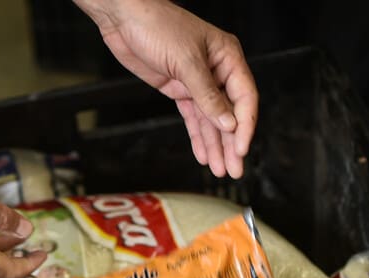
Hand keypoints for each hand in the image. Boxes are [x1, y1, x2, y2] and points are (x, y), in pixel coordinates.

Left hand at [74, 0, 257, 177]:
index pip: (244, 97)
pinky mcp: (178, 89)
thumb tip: (228, 121)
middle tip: (234, 168)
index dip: (245, 125)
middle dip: (231, 143)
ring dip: (215, 145)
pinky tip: (203, 153)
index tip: (241, 148)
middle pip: (229, 113)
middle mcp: (216, 70)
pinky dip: (198, 136)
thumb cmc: (157, 25)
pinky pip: (193, 117)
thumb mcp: (186, 61)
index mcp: (227, 56)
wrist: (124, 19)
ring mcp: (196, 81)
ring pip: (211, 119)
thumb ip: (207, 94)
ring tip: (221, 169)